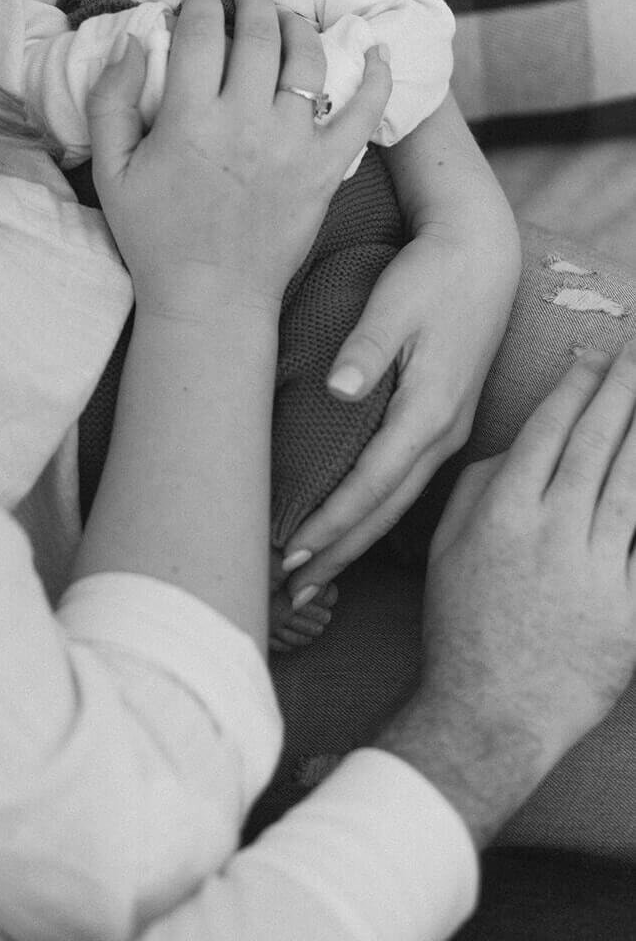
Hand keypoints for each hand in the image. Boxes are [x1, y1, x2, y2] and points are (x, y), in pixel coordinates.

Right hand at [87, 0, 391, 321]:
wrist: (210, 299)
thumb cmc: (154, 236)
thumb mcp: (111, 170)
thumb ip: (111, 102)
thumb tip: (135, 44)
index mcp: (190, 120)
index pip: (203, 31)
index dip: (199, 6)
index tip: (196, 8)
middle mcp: (247, 123)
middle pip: (259, 33)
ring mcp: (293, 145)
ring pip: (307, 59)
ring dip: (298, 24)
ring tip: (286, 16)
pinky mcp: (326, 169)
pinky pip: (362, 112)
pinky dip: (375, 75)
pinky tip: (375, 50)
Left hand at [281, 99, 519, 593]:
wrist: (480, 256)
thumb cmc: (431, 275)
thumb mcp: (394, 302)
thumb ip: (365, 348)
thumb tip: (337, 389)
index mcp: (428, 410)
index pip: (369, 486)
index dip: (329, 525)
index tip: (287, 555)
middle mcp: (442, 433)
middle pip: (383, 511)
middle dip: (337, 554)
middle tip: (289, 592)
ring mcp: (448, 433)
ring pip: (395, 503)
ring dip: (353, 542)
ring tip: (312, 577)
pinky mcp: (443, 424)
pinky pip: (404, 484)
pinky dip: (372, 514)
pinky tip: (350, 530)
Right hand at [381, 343, 635, 844]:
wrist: (490, 712)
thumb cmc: (463, 628)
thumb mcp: (447, 548)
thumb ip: (479, 489)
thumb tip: (518, 447)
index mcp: (504, 512)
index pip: (549, 429)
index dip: (576, 386)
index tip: (594, 351)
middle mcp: (552, 531)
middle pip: (597, 443)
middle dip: (624, 388)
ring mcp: (595, 570)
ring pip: (632, 483)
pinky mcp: (628, 608)